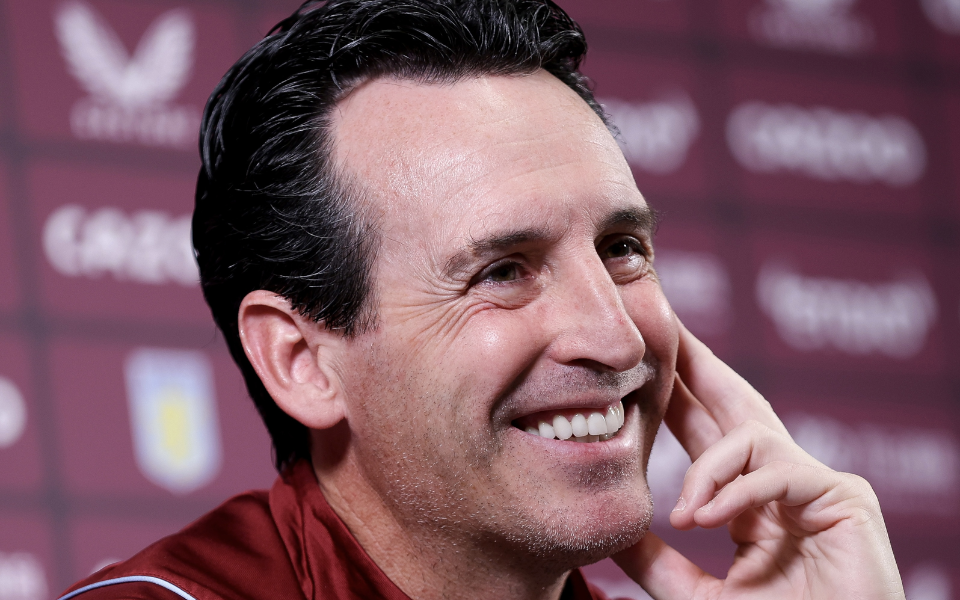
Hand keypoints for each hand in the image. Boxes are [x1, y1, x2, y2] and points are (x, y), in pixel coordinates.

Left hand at [614, 320, 904, 599]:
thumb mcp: (697, 595)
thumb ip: (657, 560)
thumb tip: (612, 525)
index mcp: (750, 501)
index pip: (706, 432)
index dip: (675, 395)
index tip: (640, 365)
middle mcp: (781, 483)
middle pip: (736, 403)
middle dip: (697, 364)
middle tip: (662, 325)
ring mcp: (815, 486)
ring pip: (750, 435)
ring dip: (706, 466)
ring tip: (686, 514)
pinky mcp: (846, 499)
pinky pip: (778, 472)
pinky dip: (738, 492)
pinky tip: (708, 519)